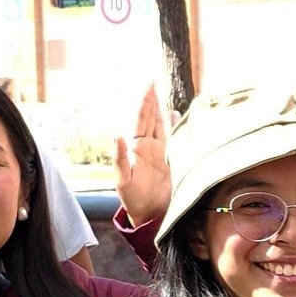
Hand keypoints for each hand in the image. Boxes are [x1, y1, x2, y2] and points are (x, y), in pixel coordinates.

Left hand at [113, 83, 173, 227]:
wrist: (151, 215)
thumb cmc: (133, 200)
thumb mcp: (122, 180)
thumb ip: (119, 158)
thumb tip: (117, 135)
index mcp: (136, 146)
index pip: (142, 118)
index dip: (146, 101)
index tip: (150, 84)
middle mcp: (149, 146)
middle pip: (153, 117)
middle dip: (155, 99)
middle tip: (159, 81)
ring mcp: (162, 152)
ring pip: (165, 126)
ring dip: (166, 110)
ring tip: (168, 94)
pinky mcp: (173, 160)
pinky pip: (176, 139)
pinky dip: (178, 127)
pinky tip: (178, 116)